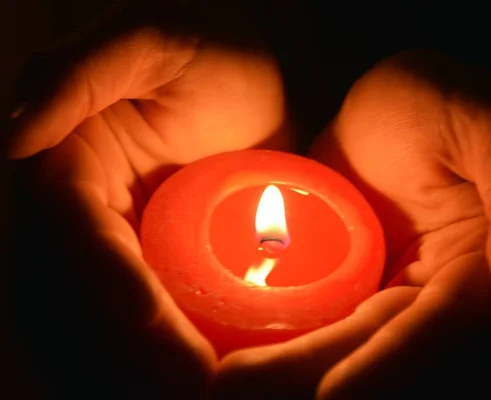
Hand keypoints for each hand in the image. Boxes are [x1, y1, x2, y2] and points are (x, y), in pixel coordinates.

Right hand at [7, 26, 287, 395]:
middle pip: (104, 282)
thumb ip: (82, 75)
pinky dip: (191, 331)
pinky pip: (175, 297)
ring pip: (136, 302)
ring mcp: (140, 232)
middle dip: (141, 335)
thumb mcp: (150, 42)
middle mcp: (98, 205)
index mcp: (75, 160)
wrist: (270, 80)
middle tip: (191, 377)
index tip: (148, 320)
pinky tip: (220, 356)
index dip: (109, 279)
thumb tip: (16, 135)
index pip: (79, 230)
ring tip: (206, 379)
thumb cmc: (212, 49)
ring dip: (163, 348)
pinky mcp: (177, 248)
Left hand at [214, 51, 490, 398]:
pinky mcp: (340, 274)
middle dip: (309, 373)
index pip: (432, 332)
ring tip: (225, 377)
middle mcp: (428, 293)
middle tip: (237, 386)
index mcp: (473, 273)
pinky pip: (309, 311)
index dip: (385, 367)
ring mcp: (379, 286)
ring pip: (334, 339)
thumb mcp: (489, 125)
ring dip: (283, 364)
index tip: (332, 395)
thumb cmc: (446, 100)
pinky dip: (274, 331)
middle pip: (370, 348)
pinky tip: (231, 340)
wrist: (392, 97)